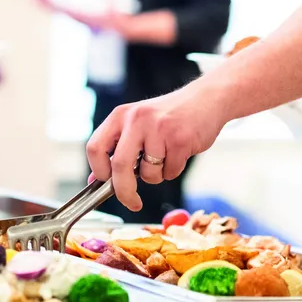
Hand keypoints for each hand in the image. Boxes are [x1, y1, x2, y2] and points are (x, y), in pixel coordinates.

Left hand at [86, 89, 226, 210]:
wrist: (206, 99)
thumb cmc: (168, 116)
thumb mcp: (135, 125)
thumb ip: (116, 149)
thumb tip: (95, 179)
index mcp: (120, 116)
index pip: (94, 148)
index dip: (97, 171)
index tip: (105, 183)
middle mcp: (136, 120)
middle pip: (119, 166)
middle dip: (124, 191)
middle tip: (131, 202)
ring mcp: (159, 129)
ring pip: (148, 173)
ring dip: (155, 176)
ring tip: (164, 156)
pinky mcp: (180, 140)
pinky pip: (170, 172)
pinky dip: (173, 170)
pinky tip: (178, 152)